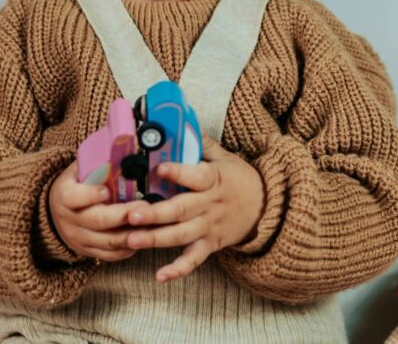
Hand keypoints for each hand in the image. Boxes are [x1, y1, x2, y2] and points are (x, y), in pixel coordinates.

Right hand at [47, 160, 152, 262]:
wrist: (54, 213)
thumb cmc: (75, 185)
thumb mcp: (79, 171)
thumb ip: (97, 162)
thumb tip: (126, 143)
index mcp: (64, 196)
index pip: (73, 197)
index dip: (90, 195)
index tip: (106, 190)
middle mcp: (70, 220)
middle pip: (97, 221)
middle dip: (122, 215)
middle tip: (144, 207)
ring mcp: (79, 239)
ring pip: (107, 242)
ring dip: (131, 234)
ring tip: (152, 224)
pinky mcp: (88, 251)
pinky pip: (110, 255)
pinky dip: (128, 248)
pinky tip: (143, 238)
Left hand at [124, 135, 264, 282]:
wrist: (267, 208)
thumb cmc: (240, 180)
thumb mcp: (225, 157)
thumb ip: (202, 144)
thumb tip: (182, 122)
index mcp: (213, 180)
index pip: (196, 176)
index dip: (179, 173)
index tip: (159, 169)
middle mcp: (209, 206)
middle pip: (181, 210)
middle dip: (155, 214)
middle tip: (131, 215)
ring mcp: (209, 227)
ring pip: (181, 235)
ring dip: (156, 239)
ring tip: (132, 239)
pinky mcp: (210, 244)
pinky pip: (194, 259)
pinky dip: (179, 269)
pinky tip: (160, 276)